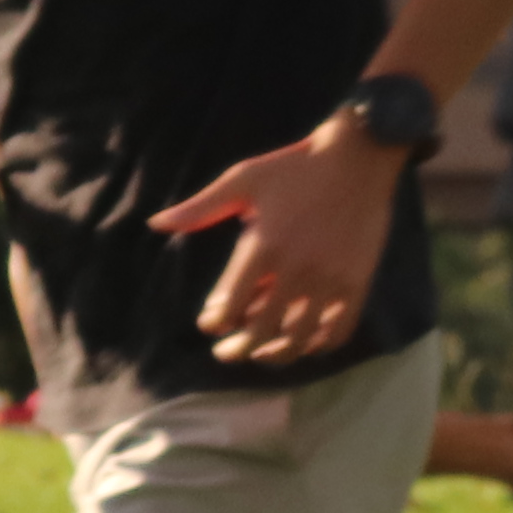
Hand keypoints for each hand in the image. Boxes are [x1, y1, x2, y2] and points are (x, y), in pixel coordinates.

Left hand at [163, 133, 398, 364]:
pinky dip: (320, 345)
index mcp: (263, 247)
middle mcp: (296, 270)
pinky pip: (339, 330)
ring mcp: (330, 280)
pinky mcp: (357, 282)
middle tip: (227, 353)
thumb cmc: (294, 168)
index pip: (230, 306)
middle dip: (239, 348)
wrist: (357, 157)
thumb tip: (155, 223)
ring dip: (277, 354)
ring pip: (300, 338)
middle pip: (262, 330)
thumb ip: (200, 208)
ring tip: (263, 354)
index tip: (210, 324)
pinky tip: (306, 343)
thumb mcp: (243, 180)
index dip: (215, 323)